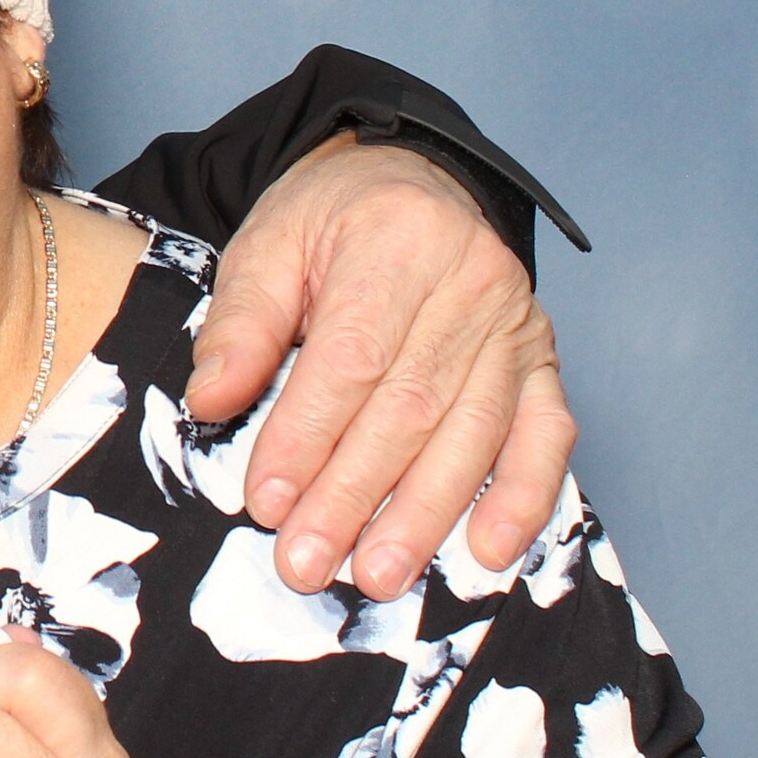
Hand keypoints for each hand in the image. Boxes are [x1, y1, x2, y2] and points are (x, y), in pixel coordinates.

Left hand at [184, 136, 570, 600]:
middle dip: (355, 495)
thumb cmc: (334, 222)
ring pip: (474, 432)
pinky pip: (547, 434)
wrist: (411, 182)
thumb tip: (210, 399)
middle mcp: (470, 281)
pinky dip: (524, 497)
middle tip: (307, 562)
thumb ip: (240, 323)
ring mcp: (516, 325)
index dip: (308, 435)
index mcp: (396, 240)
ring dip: (425, 514)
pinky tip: (489, 550)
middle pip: (410, 406)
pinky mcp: (543, 361)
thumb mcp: (269, 245)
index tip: (265, 500)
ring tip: (377, 575)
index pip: (351, 356)